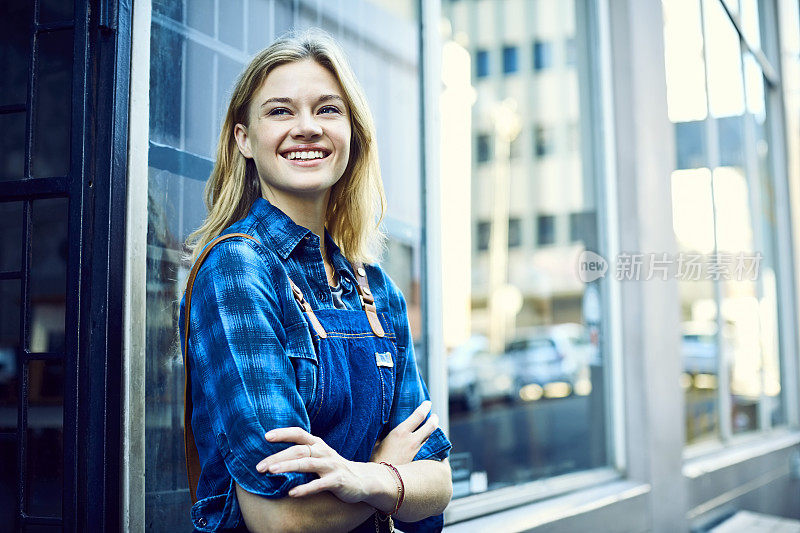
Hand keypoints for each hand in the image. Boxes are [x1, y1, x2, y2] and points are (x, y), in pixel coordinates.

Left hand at [257, 427, 385, 503]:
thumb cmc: (333, 469)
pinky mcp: (337, 480)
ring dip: (288, 467)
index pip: (299, 433)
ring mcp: (331, 465)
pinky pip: (319, 484)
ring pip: (307, 464)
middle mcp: (324, 452)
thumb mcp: (319, 457)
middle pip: (298, 450)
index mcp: (318, 444)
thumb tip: (272, 458)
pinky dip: (305, 488)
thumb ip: (301, 454)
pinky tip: (292, 493)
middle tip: (259, 466)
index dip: (283, 433)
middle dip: (277, 457)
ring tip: (271, 472)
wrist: (362, 480)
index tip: (265, 436)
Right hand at [370, 400, 438, 464]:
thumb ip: (383, 435)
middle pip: (430, 426)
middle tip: (435, 417)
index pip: (418, 415)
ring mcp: (418, 453)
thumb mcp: (377, 443)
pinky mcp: (421, 464)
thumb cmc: (376, 462)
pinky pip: (431, 452)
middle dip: (434, 419)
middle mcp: (413, 441)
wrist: (383, 481)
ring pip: (432, 439)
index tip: (428, 404)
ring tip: (433, 432)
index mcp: (401, 432)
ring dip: (434, 434)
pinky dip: (432, 448)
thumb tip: (385, 428)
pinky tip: (431, 449)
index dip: (425, 407)